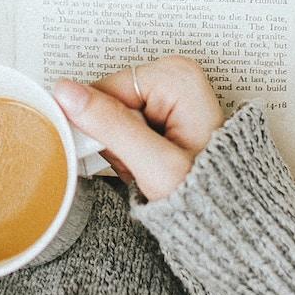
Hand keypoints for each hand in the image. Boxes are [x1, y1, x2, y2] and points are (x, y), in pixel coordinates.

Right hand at [53, 57, 224, 200]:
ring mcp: (168, 93)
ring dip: (120, 149)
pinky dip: (128, 151)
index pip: (104, 90)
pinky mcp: (161, 110)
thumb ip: (110, 125)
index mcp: (177, 76)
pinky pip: (122, 126)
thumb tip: (67, 93)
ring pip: (111, 118)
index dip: (100, 126)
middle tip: (142, 163)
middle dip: (114, 140)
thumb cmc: (207, 193)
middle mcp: (173, 76)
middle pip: (107, 102)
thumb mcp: (155, 164)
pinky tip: (148, 163)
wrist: (227, 218)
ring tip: (148, 167)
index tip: (119, 152)